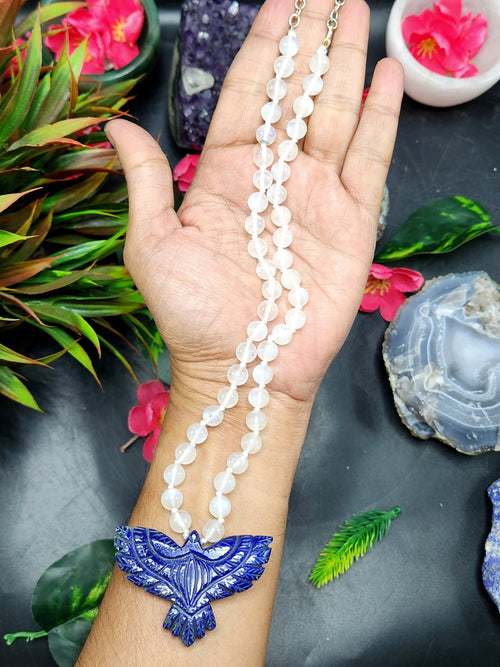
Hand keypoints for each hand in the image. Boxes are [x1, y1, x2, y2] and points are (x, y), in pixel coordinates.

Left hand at [105, 0, 402, 405]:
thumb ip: (145, 181)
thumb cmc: (191, 314)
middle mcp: (272, 175)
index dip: (262, 45)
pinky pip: (370, 158)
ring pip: (335, 113)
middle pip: (295, 92)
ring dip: (345, 62)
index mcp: (224, 173)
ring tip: (355, 12)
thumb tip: (115, 126)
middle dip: (310, 39)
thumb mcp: (152, 245)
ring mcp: (315, 195)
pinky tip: (386, 76)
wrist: (242, 368)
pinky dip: (381, 116)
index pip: (247, 93)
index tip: (278, 0)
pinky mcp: (351, 222)